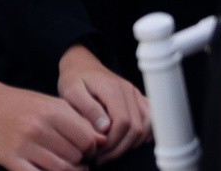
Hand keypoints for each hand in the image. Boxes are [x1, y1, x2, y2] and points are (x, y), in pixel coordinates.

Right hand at [0, 79, 101, 170]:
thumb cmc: (24, 105)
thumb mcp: (52, 104)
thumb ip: (78, 120)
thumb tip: (102, 140)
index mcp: (53, 112)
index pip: (86, 139)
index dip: (92, 148)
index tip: (89, 150)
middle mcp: (39, 129)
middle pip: (75, 156)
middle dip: (81, 161)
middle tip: (79, 160)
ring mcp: (24, 147)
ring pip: (61, 169)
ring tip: (70, 167)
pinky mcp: (12, 161)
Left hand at [57, 45, 150, 161]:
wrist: (81, 64)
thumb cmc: (74, 79)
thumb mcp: (72, 92)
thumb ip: (88, 109)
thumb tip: (105, 128)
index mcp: (112, 89)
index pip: (123, 122)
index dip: (113, 142)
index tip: (97, 151)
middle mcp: (128, 91)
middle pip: (136, 127)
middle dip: (120, 148)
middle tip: (101, 156)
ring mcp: (135, 94)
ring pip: (146, 125)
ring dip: (131, 144)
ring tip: (111, 151)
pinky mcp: (137, 99)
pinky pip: (149, 119)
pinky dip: (142, 134)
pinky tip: (127, 142)